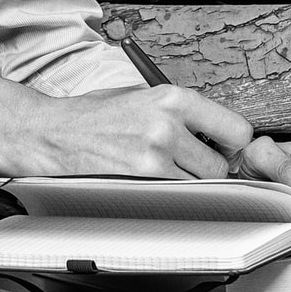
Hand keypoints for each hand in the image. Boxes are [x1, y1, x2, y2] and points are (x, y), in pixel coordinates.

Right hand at [18, 83, 255, 179]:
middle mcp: (168, 123)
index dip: (233, 144)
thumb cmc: (93, 115)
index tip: (224, 148)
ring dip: (189, 183)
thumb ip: (180, 112)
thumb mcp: (141, 96)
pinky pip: (176, 195)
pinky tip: (149, 180)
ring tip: (164, 171)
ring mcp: (155, 153)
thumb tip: (215, 131)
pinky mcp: (142, 178)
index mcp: (172, 97)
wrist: (53, 132)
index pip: (236, 128)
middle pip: (222, 164)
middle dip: (210, 168)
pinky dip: (169, 193)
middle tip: (191, 164)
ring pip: (201, 184)